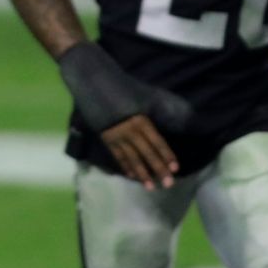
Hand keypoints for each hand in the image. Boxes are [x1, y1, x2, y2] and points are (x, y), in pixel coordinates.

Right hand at [57, 42, 191, 188]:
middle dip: (158, 169)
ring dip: (142, 173)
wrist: (92, 80)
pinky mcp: (105, 136)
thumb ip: (154, 109)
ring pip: (131, 158)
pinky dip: (126, 167)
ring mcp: (115, 134)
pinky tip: (132, 176)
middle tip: (168, 184)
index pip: (156, 141)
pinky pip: (117, 156)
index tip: (175, 168)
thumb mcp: (141, 95)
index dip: (166, 155)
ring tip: (151, 186)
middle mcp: (128, 129)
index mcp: (140, 118)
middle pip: (146, 153)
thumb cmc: (120, 85)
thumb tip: (171, 121)